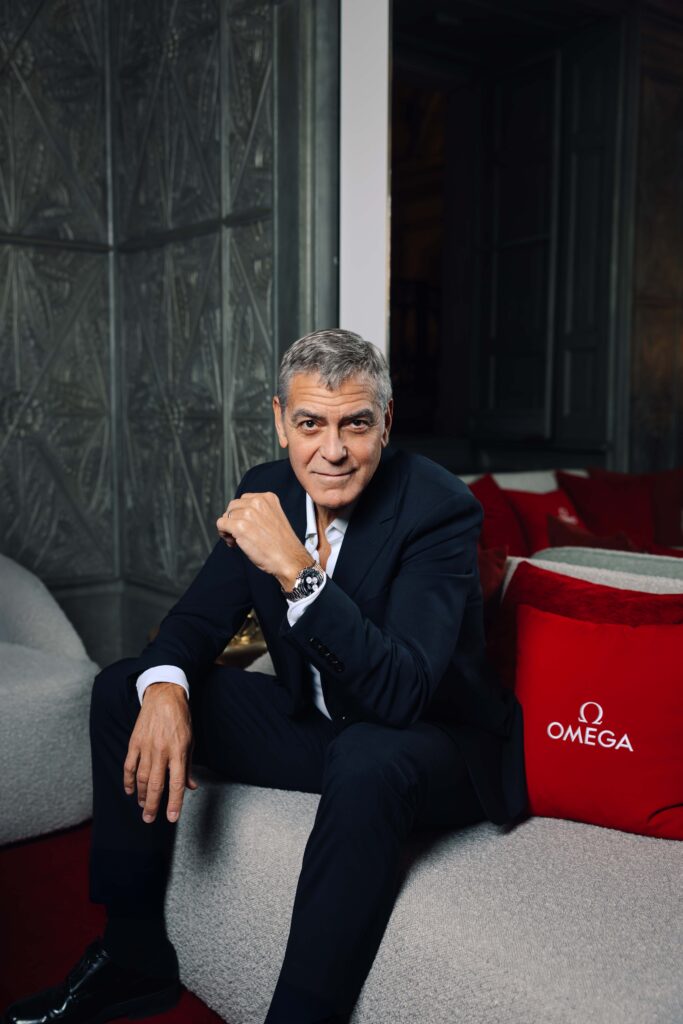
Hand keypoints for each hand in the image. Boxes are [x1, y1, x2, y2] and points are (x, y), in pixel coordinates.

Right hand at [123, 682, 197, 823]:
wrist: (164, 696)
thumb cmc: (180, 720)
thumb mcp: (190, 741)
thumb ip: (187, 766)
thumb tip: (191, 787)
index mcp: (178, 751)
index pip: (177, 783)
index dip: (175, 803)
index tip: (172, 818)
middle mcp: (162, 751)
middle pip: (156, 785)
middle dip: (152, 805)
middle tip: (149, 819)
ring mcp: (146, 747)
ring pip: (141, 778)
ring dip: (141, 795)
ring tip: (143, 806)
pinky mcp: (134, 742)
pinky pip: (129, 765)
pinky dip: (128, 780)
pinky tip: (130, 790)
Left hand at [216, 491, 311, 588]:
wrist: (289, 558)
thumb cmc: (283, 544)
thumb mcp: (274, 518)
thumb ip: (259, 512)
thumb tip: (239, 515)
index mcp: (268, 498)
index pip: (244, 500)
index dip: (242, 514)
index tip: (246, 525)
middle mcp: (257, 502)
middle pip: (233, 506)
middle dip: (234, 520)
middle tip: (240, 535)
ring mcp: (248, 513)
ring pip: (226, 516)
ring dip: (228, 528)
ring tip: (237, 540)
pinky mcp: (239, 526)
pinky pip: (221, 524)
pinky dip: (223, 534)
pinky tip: (234, 543)